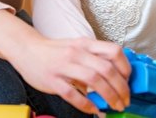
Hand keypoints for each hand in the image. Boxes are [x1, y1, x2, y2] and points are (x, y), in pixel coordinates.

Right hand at [10, 37, 130, 113]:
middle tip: (126, 100)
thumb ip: (95, 58)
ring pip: (94, 81)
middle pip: (107, 69)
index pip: (114, 51)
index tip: (129, 81)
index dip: (126, 68)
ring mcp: (64, 66)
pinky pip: (72, 94)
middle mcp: (77, 53)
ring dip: (109, 96)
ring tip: (115, 106)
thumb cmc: (55, 51)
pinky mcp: (52, 80)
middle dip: (121, 88)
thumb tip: (115, 76)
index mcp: (86, 44)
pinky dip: (86, 104)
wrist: (26, 49)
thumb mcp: (78, 47)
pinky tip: (94, 110)